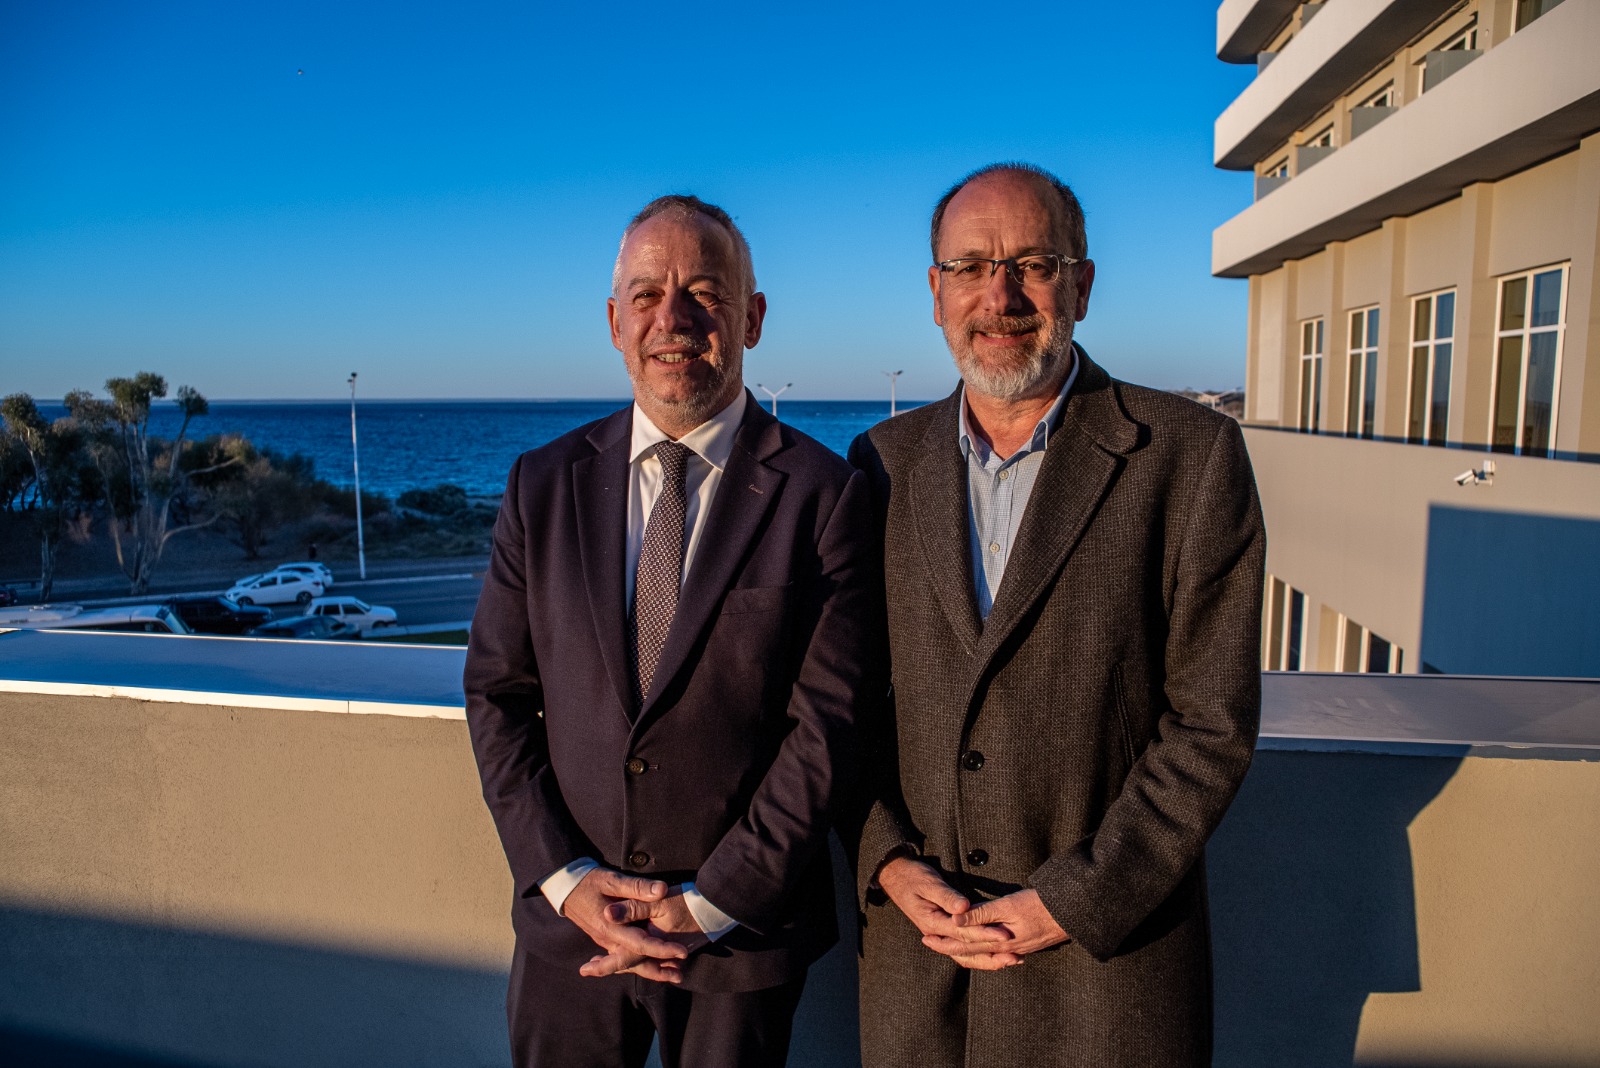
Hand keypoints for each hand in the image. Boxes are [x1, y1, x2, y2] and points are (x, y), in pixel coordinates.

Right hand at [561, 868, 687, 982]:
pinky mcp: (605, 939)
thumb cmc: (588, 881)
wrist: (564, 887)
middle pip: (635, 961)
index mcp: (610, 928)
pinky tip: (652, 965)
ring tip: (673, 974)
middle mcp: (607, 940)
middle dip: (658, 970)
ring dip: (650, 968)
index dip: (662, 949)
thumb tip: (661, 891)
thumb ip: (637, 887)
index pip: (641, 944)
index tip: (682, 951)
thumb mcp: (612, 880)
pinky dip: (638, 962)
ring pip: (629, 961)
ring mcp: (605, 941)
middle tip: (680, 977)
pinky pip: (623, 955)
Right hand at [876, 856, 1015, 966]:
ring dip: (988, 960)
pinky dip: (979, 953)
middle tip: (1015, 956)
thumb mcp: (929, 883)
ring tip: (1010, 961)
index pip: (964, 932)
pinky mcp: (944, 930)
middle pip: (967, 949)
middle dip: (992, 952)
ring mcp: (940, 933)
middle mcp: (936, 933)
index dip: (986, 934)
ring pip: (966, 955)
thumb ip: (947, 897)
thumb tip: (965, 907)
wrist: (896, 876)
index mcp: (933, 923)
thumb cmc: (912, 877)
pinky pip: (963, 947)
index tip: (1005, 935)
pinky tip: (995, 955)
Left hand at [920, 889, 1068, 969]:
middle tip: (929, 942)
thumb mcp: (1008, 906)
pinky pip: (996, 954)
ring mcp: (1016, 950)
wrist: (1072, 913)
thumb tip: (954, 921)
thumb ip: (981, 914)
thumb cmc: (1040, 905)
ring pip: (983, 956)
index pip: (963, 944)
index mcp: (997, 942)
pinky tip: (981, 950)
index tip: (925, 937)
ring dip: (965, 951)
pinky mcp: (1024, 946)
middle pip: (970, 953)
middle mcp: (1005, 950)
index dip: (943, 941)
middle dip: (949, 947)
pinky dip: (983, 953)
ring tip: (950, 946)